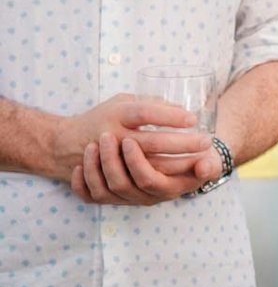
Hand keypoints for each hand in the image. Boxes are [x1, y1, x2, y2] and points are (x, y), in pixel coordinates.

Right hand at [49, 95, 209, 181]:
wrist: (62, 143)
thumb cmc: (103, 118)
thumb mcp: (123, 102)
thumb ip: (149, 103)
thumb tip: (181, 108)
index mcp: (116, 114)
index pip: (145, 113)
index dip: (170, 116)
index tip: (194, 119)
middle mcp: (111, 136)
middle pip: (152, 142)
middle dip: (183, 144)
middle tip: (206, 142)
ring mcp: (109, 161)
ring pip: (146, 168)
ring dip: (176, 165)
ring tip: (199, 160)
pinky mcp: (107, 180)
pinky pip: (135, 185)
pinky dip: (158, 181)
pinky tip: (178, 178)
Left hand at [71, 130, 222, 205]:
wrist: (184, 164)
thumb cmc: (195, 157)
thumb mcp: (208, 161)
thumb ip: (209, 164)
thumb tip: (204, 166)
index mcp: (169, 188)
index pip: (149, 180)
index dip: (136, 162)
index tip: (131, 139)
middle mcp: (147, 197)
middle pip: (123, 184)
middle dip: (112, 160)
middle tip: (108, 135)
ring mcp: (128, 199)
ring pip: (104, 190)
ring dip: (96, 166)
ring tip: (96, 143)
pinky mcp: (111, 197)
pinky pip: (90, 197)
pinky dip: (82, 183)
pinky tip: (81, 165)